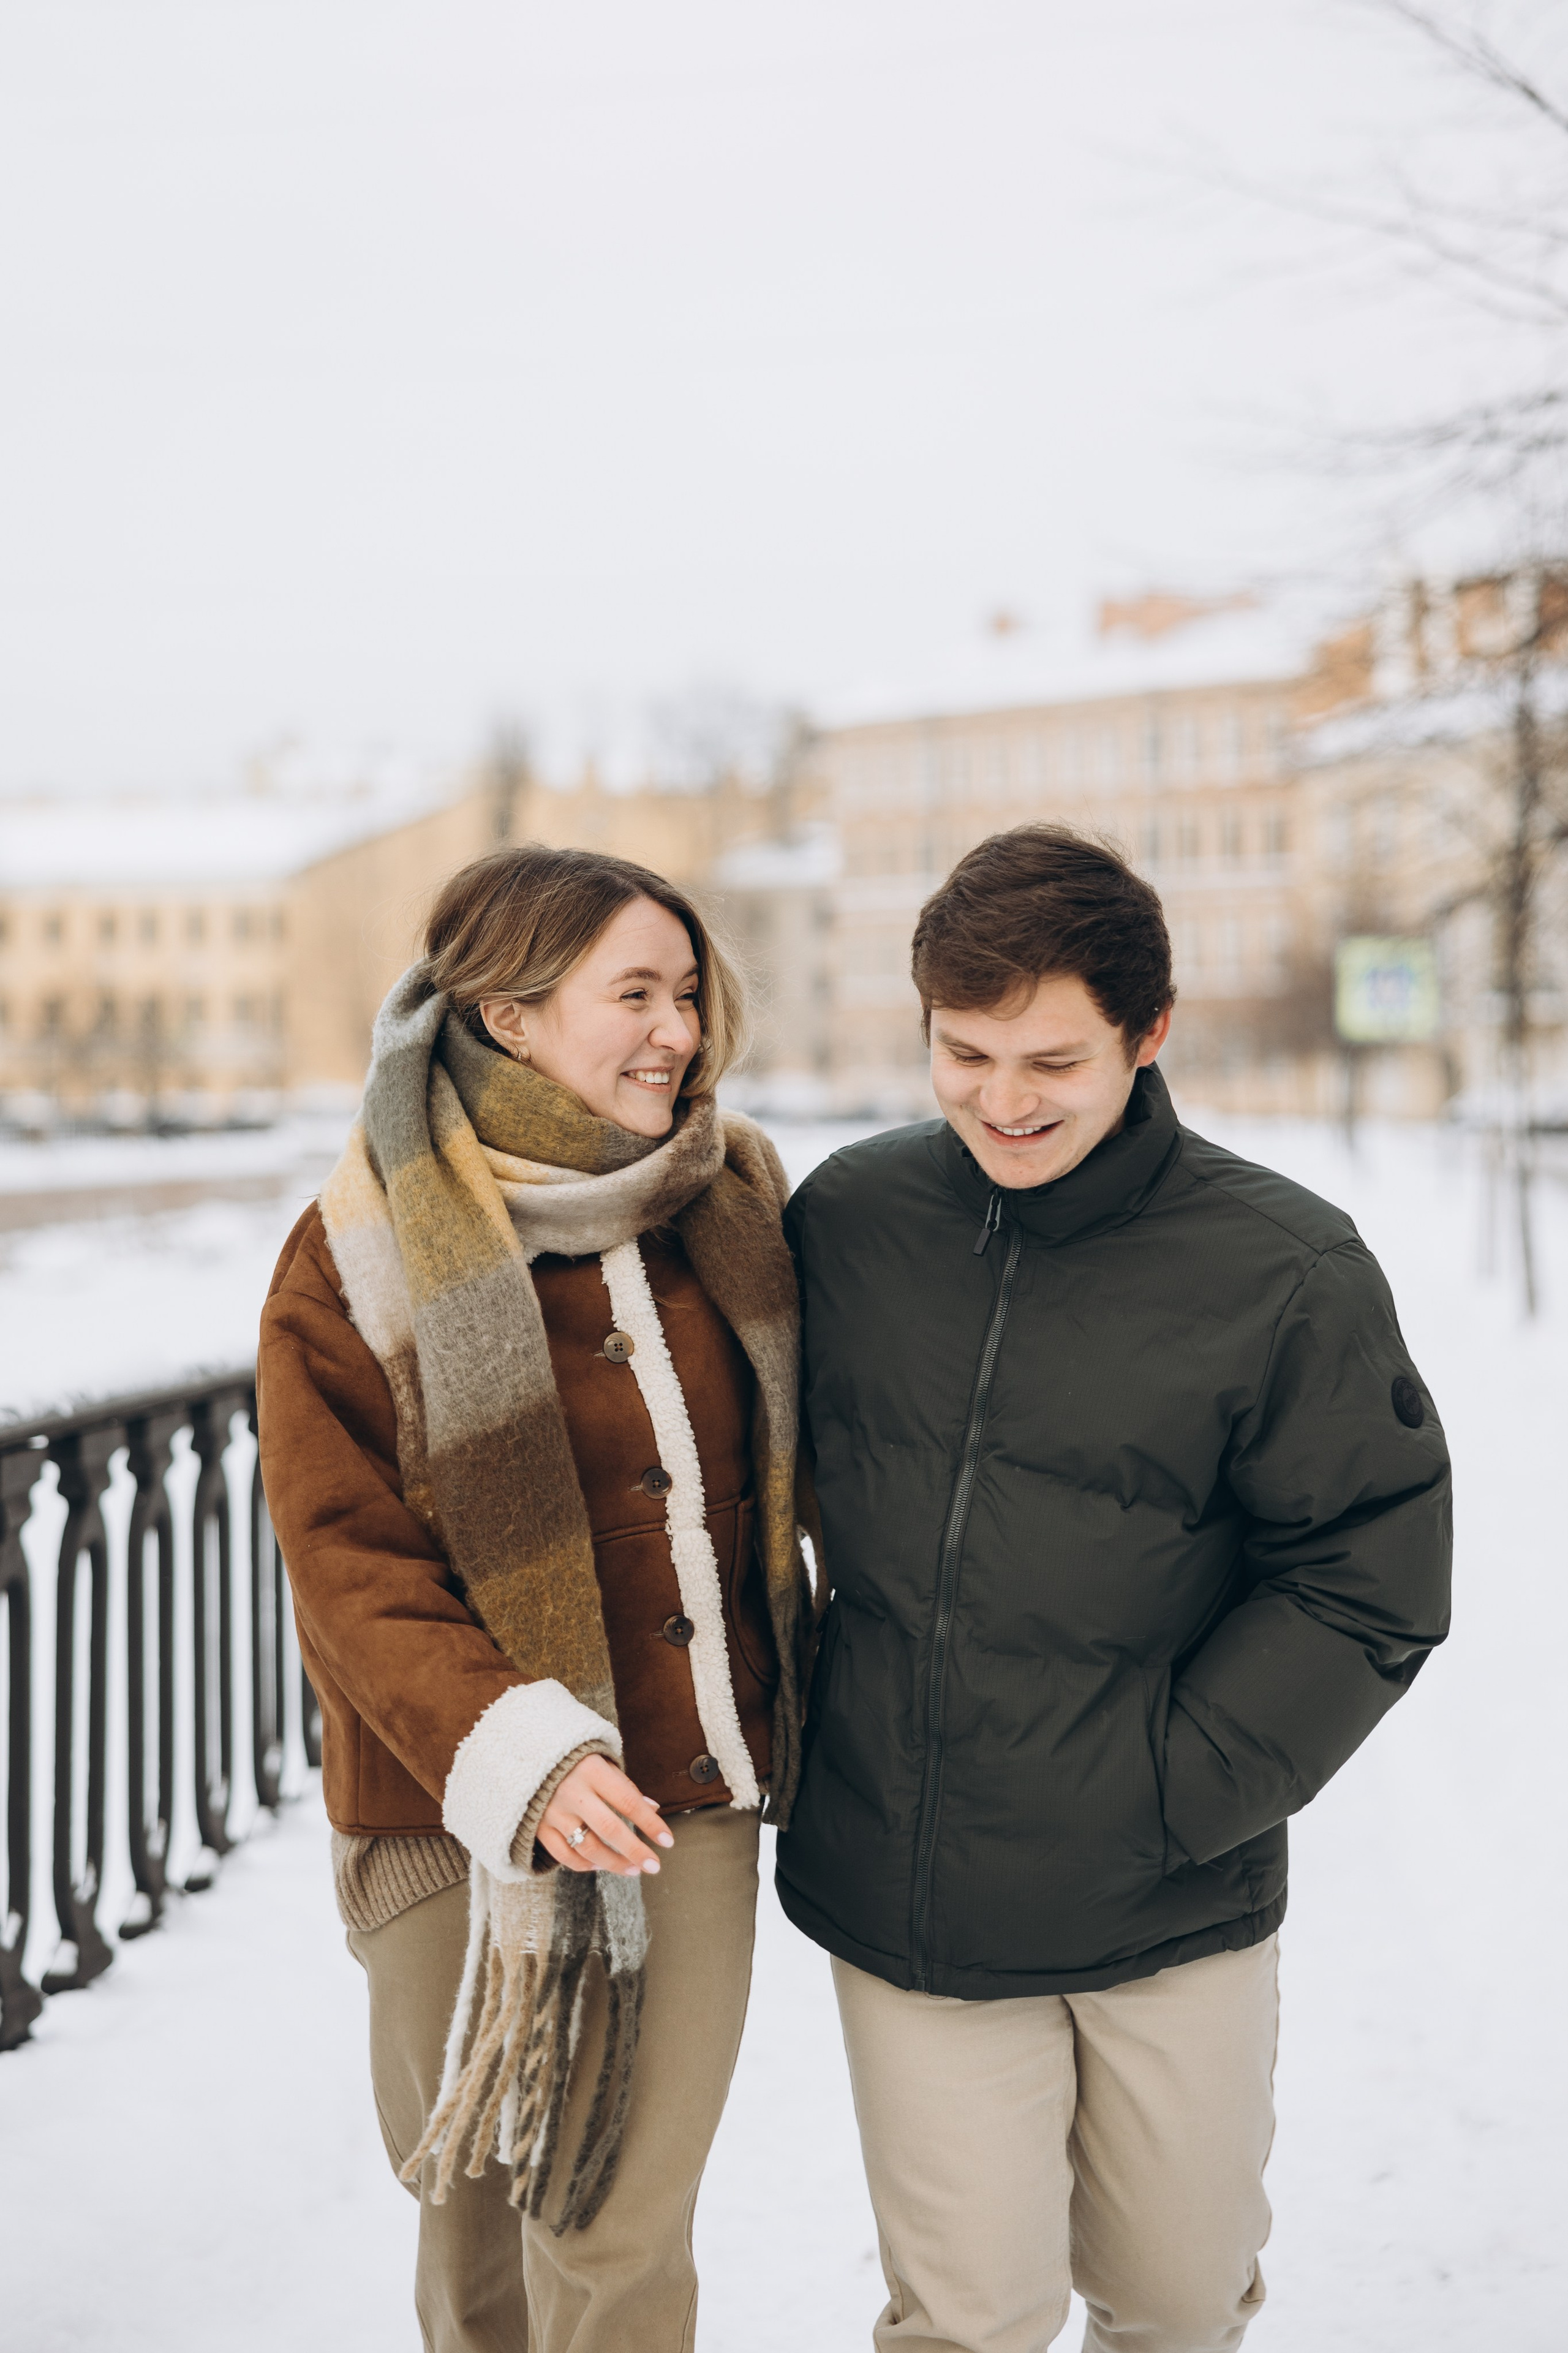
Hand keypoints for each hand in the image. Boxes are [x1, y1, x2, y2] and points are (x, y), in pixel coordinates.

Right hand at [538, 1753, 673, 1876]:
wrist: (527, 1756)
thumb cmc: (575, 1760)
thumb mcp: (601, 1762)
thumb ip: (625, 1786)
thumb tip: (653, 1809)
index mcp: (592, 1771)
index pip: (628, 1802)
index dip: (650, 1823)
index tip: (668, 1841)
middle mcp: (572, 1792)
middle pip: (609, 1829)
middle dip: (635, 1851)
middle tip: (654, 1866)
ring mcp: (553, 1812)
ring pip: (587, 1847)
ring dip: (614, 1864)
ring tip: (633, 1870)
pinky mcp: (539, 1827)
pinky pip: (564, 1855)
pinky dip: (584, 1865)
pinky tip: (600, 1866)